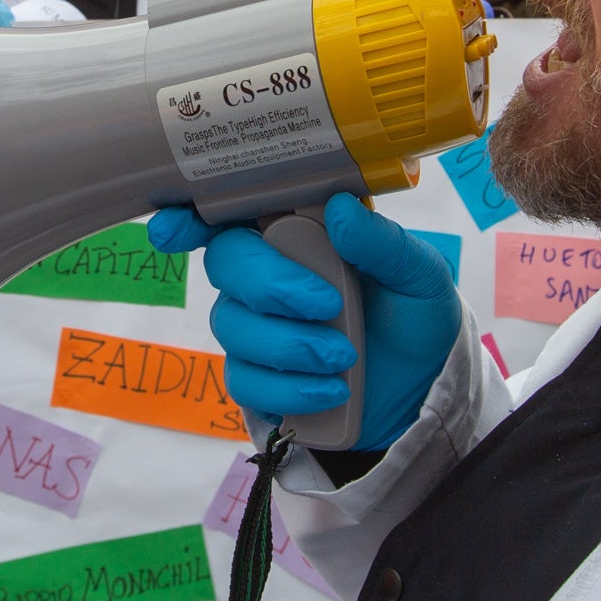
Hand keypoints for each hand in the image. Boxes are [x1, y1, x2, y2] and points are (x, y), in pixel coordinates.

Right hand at [150, 191, 461, 446]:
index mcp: (299, 231)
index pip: (232, 212)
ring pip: (232, 325)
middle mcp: (266, 273)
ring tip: (344, 358)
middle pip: (225, 263)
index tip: (177, 229)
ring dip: (289, 344)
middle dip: (269, 286)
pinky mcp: (258, 377)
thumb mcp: (419, 275)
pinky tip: (331, 389)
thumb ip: (382, 243)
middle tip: (327, 307)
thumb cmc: (414, 316)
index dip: (192, 217)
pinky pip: (244, 380)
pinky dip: (290, 388)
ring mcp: (256, 326)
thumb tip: (340, 210)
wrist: (422, 390)